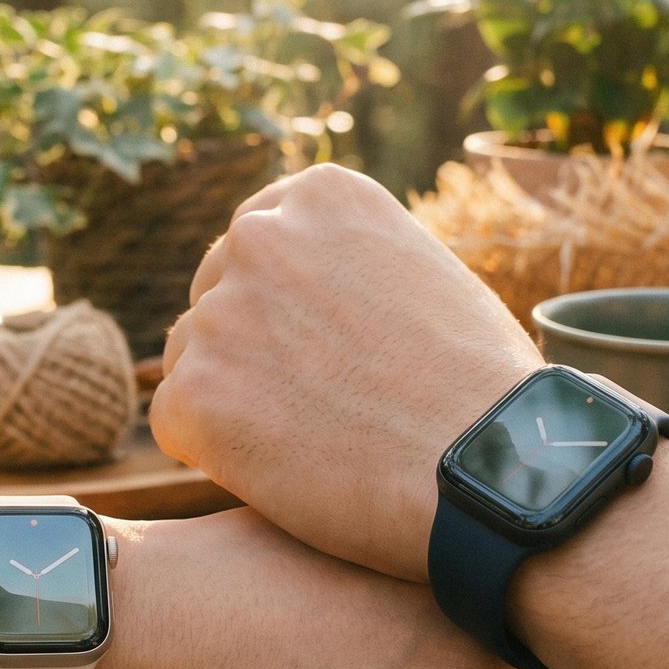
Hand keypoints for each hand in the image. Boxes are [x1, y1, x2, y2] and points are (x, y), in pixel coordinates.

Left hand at [86, 510, 593, 668]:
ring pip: (470, 587)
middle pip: (531, 638)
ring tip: (367, 653)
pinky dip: (395, 574)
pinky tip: (331, 602)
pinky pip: (409, 548)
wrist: (154, 626)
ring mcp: (413, 540)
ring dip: (450, 618)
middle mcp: (466, 590)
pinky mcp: (363, 506)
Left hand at [153, 165, 538, 580]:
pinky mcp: (194, 393)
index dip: (286, 306)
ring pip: (191, 359)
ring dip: (233, 401)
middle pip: (218, 296)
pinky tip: (284, 473)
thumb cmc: (481, 389)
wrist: (493, 470)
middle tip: (319, 408)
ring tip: (312, 443)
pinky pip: (176, 424)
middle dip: (253, 349)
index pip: (260, 242)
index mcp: (320, 196)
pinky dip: (216, 454)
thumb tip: (311, 289)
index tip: (322, 349)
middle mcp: (259, 236)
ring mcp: (220, 314)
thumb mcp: (425, 274)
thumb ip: (353, 264)